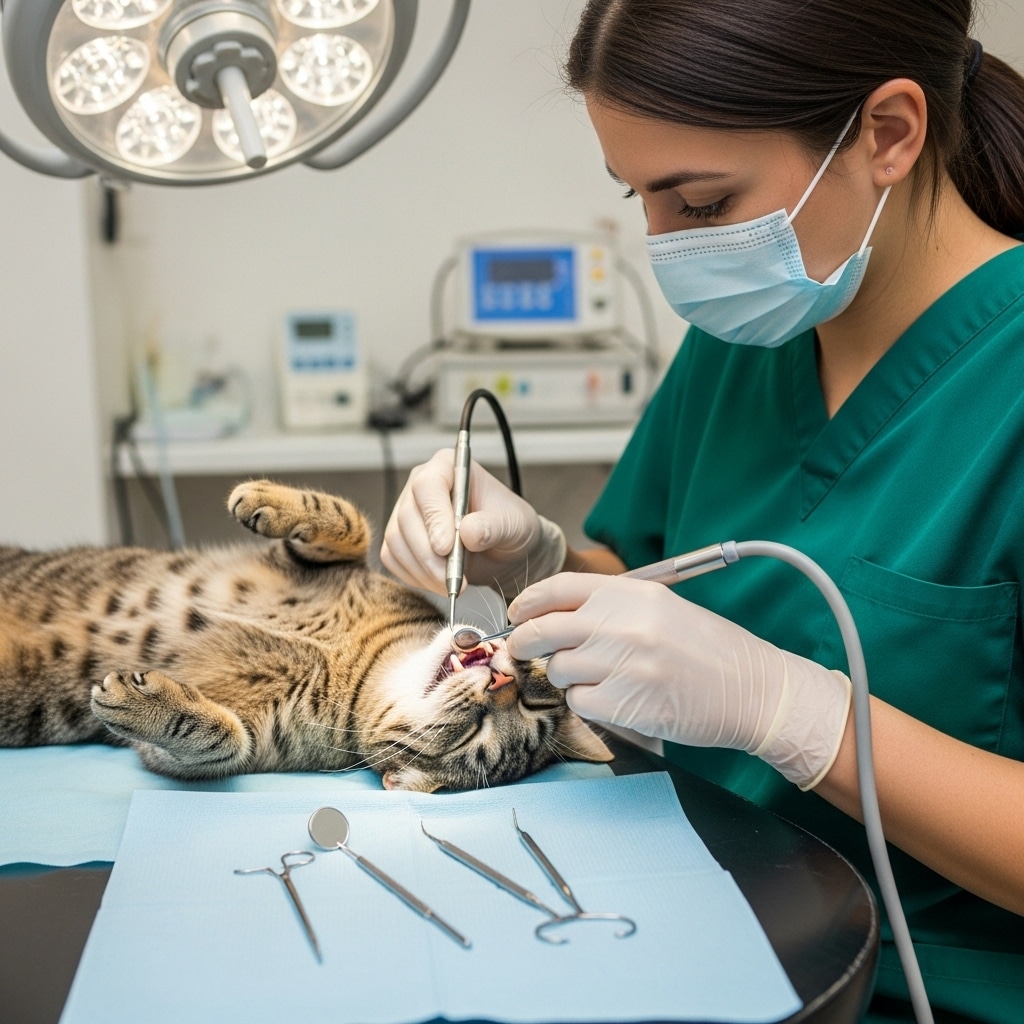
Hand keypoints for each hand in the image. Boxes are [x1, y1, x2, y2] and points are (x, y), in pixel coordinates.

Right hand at [380, 449, 565, 597]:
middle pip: (407, 516)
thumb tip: (468, 533)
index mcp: (447, 466)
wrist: (506, 550)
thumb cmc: (510, 526)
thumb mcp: (512, 524)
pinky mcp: (400, 539)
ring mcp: (407, 512)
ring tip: (452, 585)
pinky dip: (415, 577)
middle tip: (452, 579)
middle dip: (428, 554)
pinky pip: (393, 558)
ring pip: (396, 540)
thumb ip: (492, 526)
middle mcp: (420, 486)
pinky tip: (440, 583)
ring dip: (422, 570)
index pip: (428, 486)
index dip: (434, 517)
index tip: (446, 547)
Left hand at [506, 573, 850, 789]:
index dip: (529, 602)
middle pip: (543, 630)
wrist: (754, 690)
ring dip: (566, 677)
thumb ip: (610, 608)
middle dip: (525, 643)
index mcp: (632, 593)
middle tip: (524, 651)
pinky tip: (615, 698)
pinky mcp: (624, 704)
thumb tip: (552, 616)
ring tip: (599, 677)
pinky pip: (579, 702)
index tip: (517, 614)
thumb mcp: (661, 608)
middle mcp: (623, 624)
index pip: (559, 588)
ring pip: (558, 670)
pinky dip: (588, 703)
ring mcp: (622, 664)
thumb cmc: (710, 650)